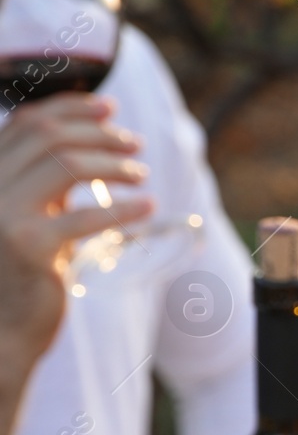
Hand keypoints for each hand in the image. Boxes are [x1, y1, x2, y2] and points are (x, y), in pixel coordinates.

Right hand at [0, 94, 150, 374]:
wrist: (4, 327)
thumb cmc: (25, 271)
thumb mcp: (34, 213)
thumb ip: (50, 182)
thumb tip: (95, 141)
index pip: (27, 122)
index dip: (71, 108)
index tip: (109, 108)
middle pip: (50, 136)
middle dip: (100, 133)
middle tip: (136, 145)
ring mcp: (3, 215)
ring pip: (67, 164)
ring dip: (114, 163)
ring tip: (141, 175)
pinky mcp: (28, 247)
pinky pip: (85, 217)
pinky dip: (123, 208)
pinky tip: (147, 208)